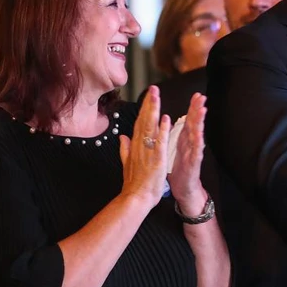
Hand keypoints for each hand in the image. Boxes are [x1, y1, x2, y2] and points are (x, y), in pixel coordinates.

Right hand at [119, 87, 171, 206]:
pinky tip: (165, 119)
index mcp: (134, 146)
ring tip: (157, 96)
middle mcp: (139, 146)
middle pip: (144, 121)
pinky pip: (159, 143)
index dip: (144, 108)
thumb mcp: (127, 163)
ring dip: (153, 111)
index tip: (148, 95)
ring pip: (150, 128)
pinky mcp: (156, 160)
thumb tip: (121, 136)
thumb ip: (124, 149)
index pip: (140, 123)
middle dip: (149, 104)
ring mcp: (147, 152)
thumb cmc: (133, 183)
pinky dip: (161, 131)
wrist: (135, 199)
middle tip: (153, 88)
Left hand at [167, 92, 207, 214]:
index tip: (196, 95)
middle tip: (202, 97)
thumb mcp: (172, 149)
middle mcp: (189, 144)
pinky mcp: (193, 163)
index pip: (187, 120)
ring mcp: (193, 153)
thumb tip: (166, 123)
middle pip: (194, 124)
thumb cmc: (177, 170)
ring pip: (197, 134)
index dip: (191, 108)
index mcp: (182, 140)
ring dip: (200, 122)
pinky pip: (196, 152)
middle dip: (197, 110)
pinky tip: (199, 134)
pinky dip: (198, 143)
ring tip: (203, 110)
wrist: (183, 189)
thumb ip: (169, 136)